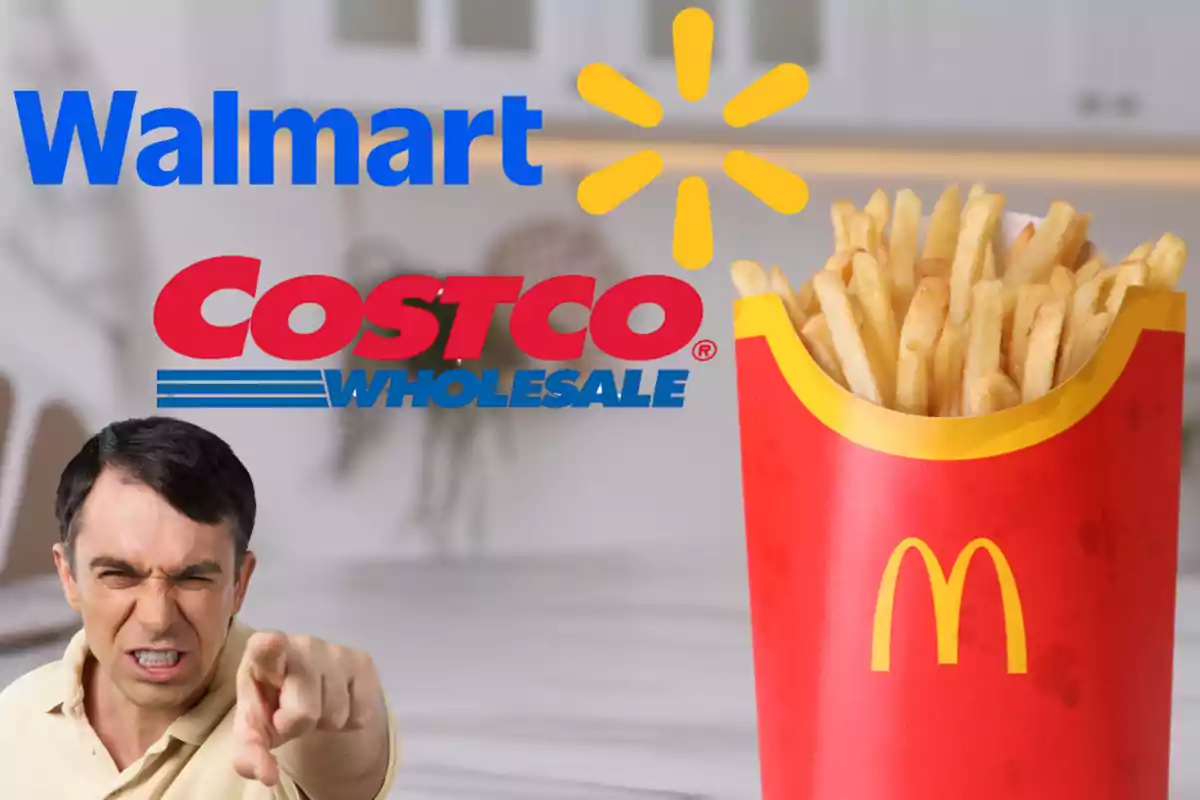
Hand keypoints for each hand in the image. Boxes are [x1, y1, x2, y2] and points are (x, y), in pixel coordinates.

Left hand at [232, 631, 380, 785]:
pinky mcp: (361, 661)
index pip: (264, 647)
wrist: (306, 693)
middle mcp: (300, 645)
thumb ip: (249, 754)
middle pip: (303, 712)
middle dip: (297, 726)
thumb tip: (267, 775)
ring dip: (324, 722)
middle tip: (289, 717)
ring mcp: (334, 650)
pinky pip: (360, 712)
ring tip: (314, 708)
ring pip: (335, 714)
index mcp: (261, 656)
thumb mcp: (253, 732)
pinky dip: (348, 720)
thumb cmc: (271, 706)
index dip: (268, 647)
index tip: (270, 643)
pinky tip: (336, 703)